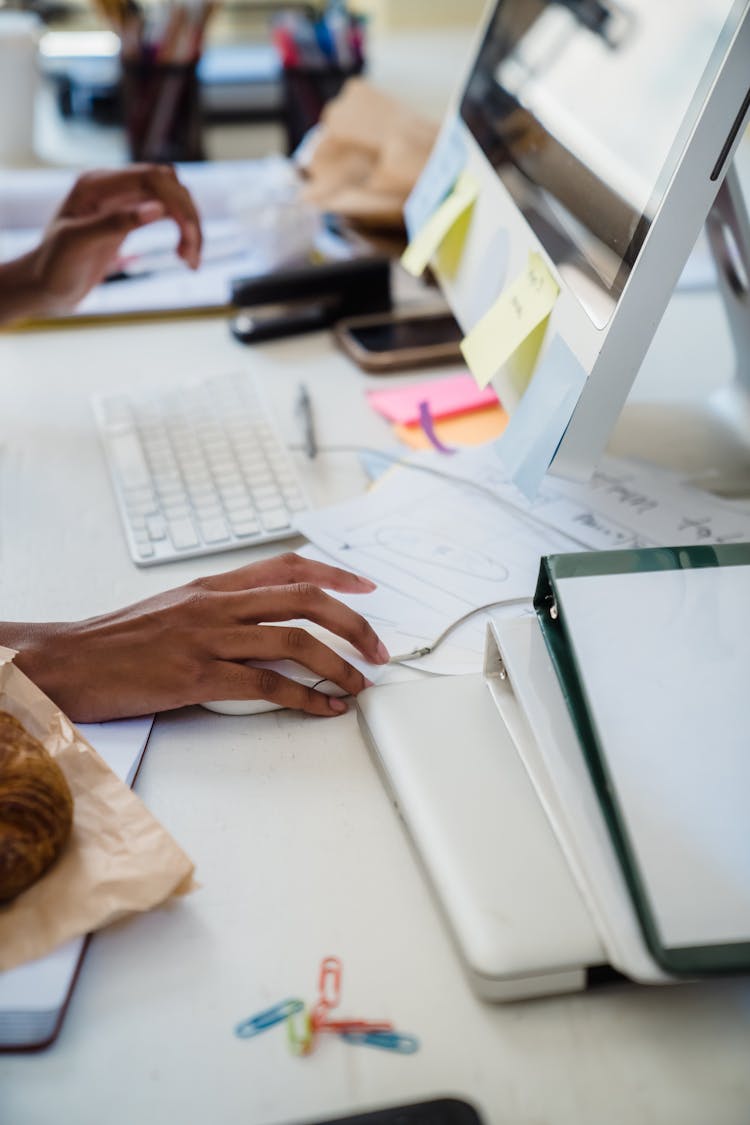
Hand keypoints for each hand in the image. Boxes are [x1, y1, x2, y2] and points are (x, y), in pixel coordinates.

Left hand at [0, 165, 201, 322]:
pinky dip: (182, 234)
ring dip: (190, 228)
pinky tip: (185, 258)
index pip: (152, 177)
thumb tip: (158, 209)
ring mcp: (123, 202)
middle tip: (193, 256)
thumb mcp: (78, 244)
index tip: (189, 237)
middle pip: (169, 186)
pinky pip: (167, 215)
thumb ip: (115, 223)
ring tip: (191, 262)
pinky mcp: (130, 219)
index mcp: (96, 185)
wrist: (45, 287)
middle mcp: (112, 187)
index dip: (178, 203)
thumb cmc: (54, 266)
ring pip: (173, 201)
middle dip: (188, 217)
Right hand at [5, 554, 388, 722]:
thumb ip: (222, 607)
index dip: (335, 573)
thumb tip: (267, 619)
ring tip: (360, 683)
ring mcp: (209, 639)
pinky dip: (306, 697)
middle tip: (379, 647)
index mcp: (215, 585)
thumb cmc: (122, 639)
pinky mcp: (197, 677)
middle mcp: (218, 604)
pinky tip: (325, 707)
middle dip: (353, 623)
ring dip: (339, 664)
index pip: (288, 566)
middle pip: (305, 600)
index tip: (367, 588)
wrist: (71, 659)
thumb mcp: (176, 607)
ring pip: (294, 642)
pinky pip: (267, 685)